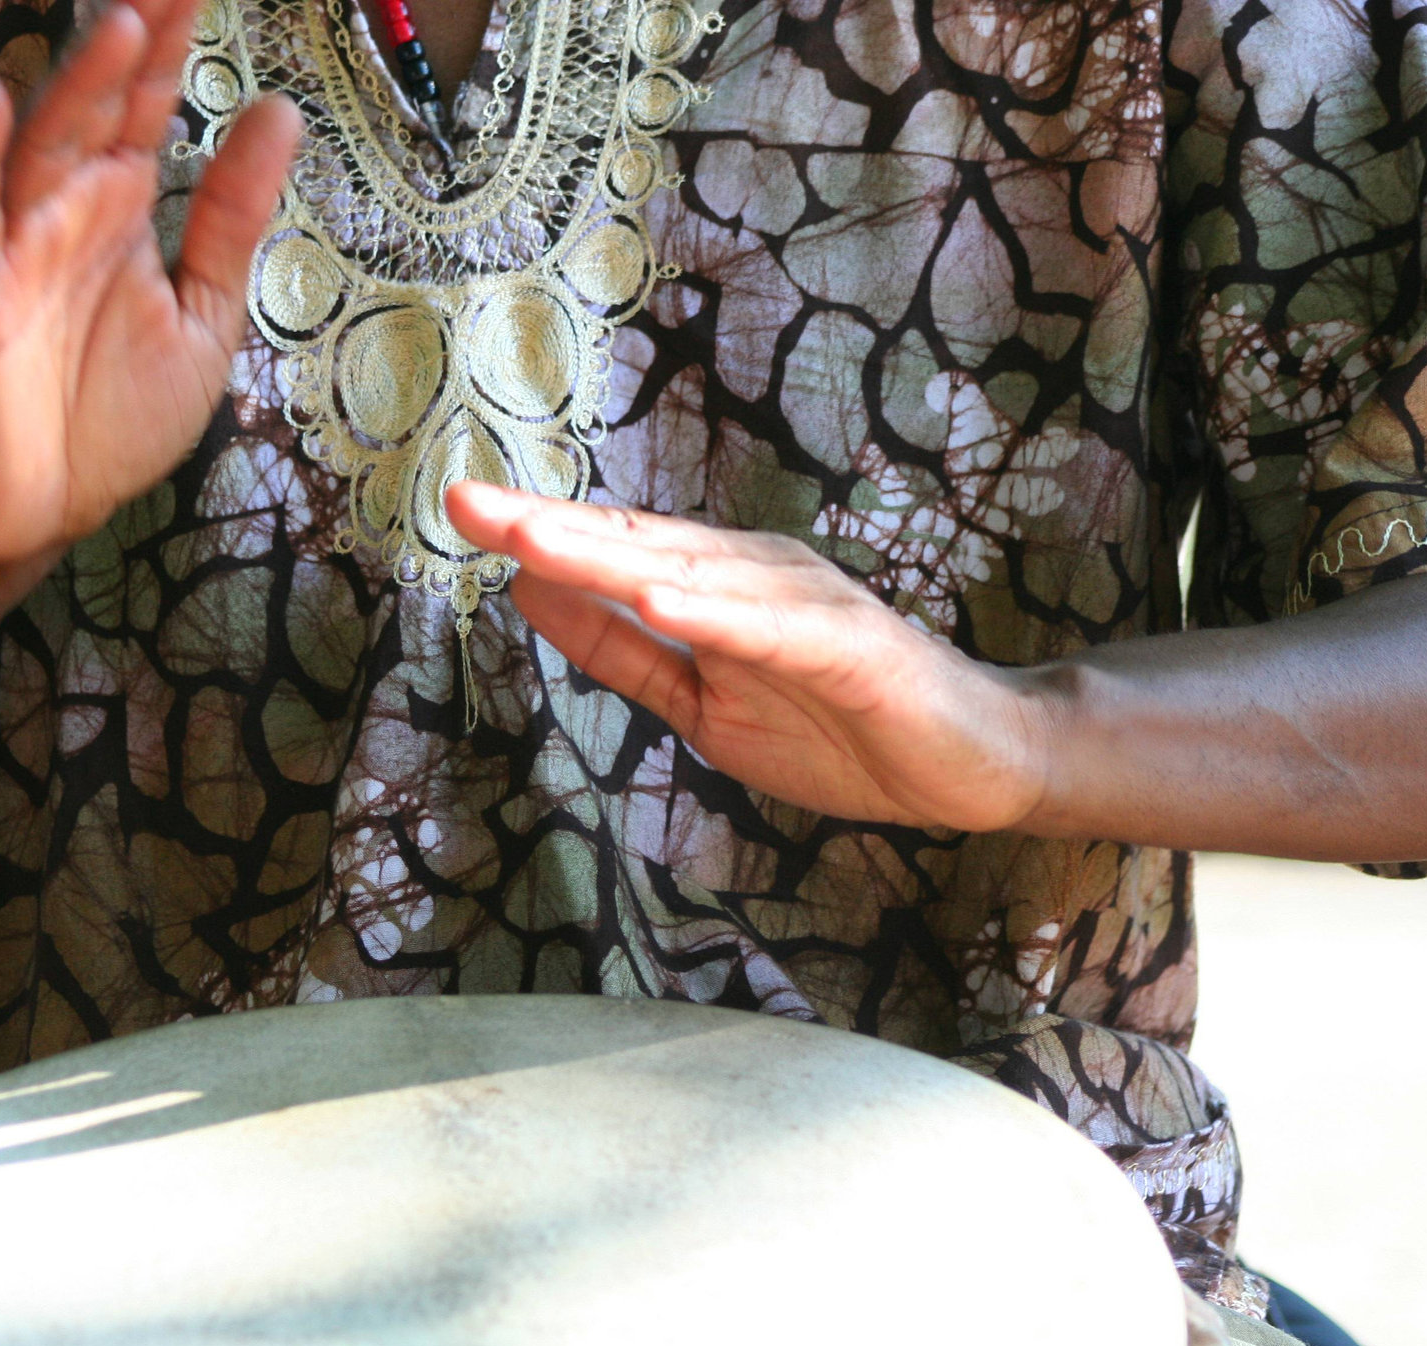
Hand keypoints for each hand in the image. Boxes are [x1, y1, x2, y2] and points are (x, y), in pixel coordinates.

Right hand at [0, 0, 300, 573]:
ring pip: (45, 149)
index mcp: (123, 208)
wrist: (40, 512)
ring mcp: (14, 248)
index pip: (152, 103)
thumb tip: (280, 110)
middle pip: (101, 105)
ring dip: (80, 86)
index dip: (176, 38)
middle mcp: (67, 210)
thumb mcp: (202, 316)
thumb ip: (233, 219)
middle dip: (134, 37)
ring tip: (124, 22)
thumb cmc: (113, 416)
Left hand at [446, 483, 1056, 830]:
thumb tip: (528, 591)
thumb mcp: (699, 701)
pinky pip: (774, 629)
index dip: (537, 529)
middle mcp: (754, 575)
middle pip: (638, 545)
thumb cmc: (837, 727)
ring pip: (693, 574)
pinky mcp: (853, 647)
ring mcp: (805, 604)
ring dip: (610, 555)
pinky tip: (660, 598)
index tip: (458, 507)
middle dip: (549, 523)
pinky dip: (717, 613)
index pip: (612, 551)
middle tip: (465, 500)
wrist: (968, 764)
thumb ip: (620, 650)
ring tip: (532, 538)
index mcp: (716, 584)